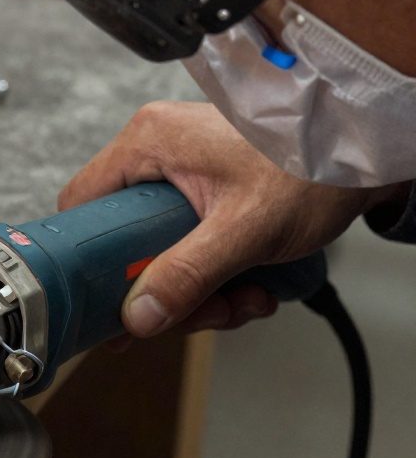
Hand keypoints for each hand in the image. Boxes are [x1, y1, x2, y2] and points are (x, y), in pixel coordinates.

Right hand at [60, 101, 405, 336]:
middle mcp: (159, 153)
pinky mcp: (206, 194)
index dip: (88, 260)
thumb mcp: (246, 228)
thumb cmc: (319, 160)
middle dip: (166, 291)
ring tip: (244, 297)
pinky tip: (253, 284)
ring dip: (201, 293)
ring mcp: (184, 174)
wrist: (375, 149)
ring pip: (161, 254)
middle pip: (125, 244)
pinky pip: (191, 249)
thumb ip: (187, 274)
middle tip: (200, 311)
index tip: (109, 301)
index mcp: (149, 142)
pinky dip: (219, 278)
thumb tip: (138, 315)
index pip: (81, 206)